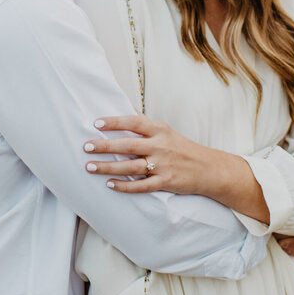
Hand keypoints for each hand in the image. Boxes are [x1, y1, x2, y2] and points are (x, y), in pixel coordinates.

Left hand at [82, 114, 213, 195]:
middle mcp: (160, 146)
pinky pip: (142, 186)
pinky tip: (110, 184)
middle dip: (105, 146)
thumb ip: (144, 123)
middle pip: (128, 145)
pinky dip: (125, 186)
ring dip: (109, 167)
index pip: (134, 122)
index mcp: (160, 130)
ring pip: (131, 166)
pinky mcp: (165, 182)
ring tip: (90, 166)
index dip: (115, 122)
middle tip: (86, 146)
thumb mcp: (165, 130)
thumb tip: (124, 108)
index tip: (96, 123)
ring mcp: (162, 165)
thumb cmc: (182, 147)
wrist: (207, 168)